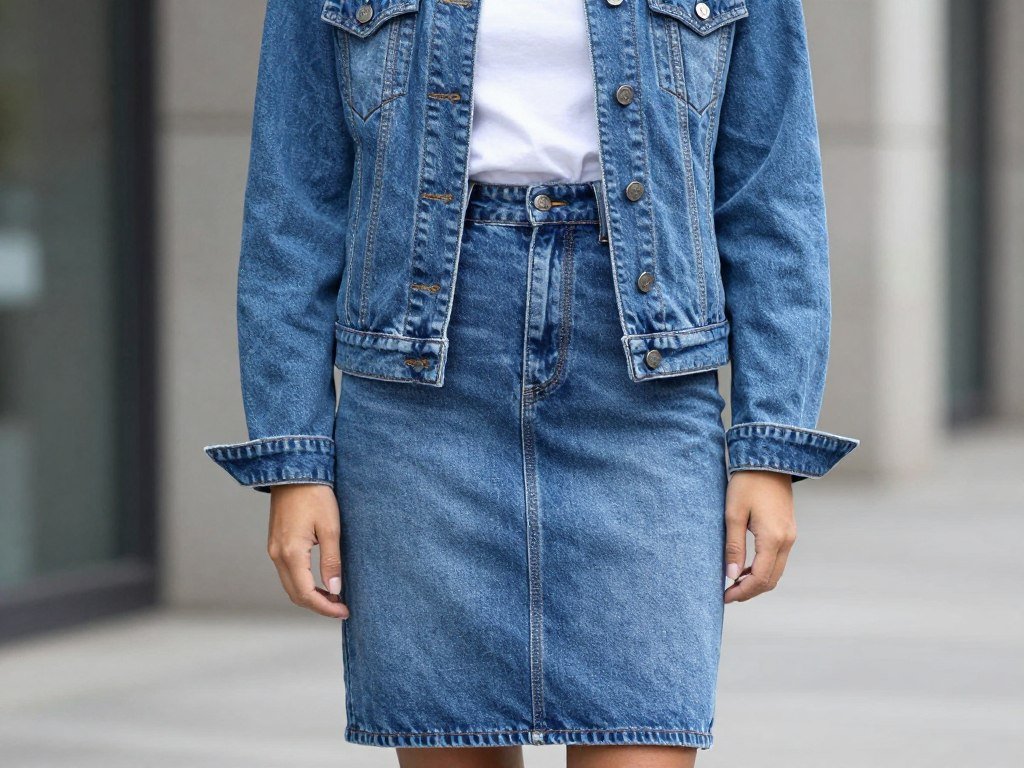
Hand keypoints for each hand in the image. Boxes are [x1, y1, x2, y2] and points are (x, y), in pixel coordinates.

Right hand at [267, 484, 349, 618]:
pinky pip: (287, 572)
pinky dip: (302, 583)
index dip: (325, 607)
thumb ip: (331, 561)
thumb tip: (334, 589)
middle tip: (341, 607)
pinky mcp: (276, 543)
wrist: (294, 471)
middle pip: (295, 594)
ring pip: (290, 585)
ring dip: (310, 595)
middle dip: (318, 605)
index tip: (344, 610)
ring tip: (334, 596)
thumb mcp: (330, 528)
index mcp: (291, 553)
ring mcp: (274, 549)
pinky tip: (319, 580)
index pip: (306, 594)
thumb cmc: (315, 495)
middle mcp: (277, 555)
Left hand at [723, 470, 796, 602]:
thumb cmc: (747, 483)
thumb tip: (731, 577)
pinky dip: (763, 568)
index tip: (725, 597)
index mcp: (773, 538)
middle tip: (728, 594)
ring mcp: (790, 535)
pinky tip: (746, 567)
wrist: (769, 459)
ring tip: (734, 582)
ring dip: (757, 581)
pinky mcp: (788, 529)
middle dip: (750, 591)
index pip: (760, 578)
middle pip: (771, 579)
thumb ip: (733, 547)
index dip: (743, 592)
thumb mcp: (733, 514)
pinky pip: (778, 558)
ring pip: (776, 570)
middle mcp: (787, 540)